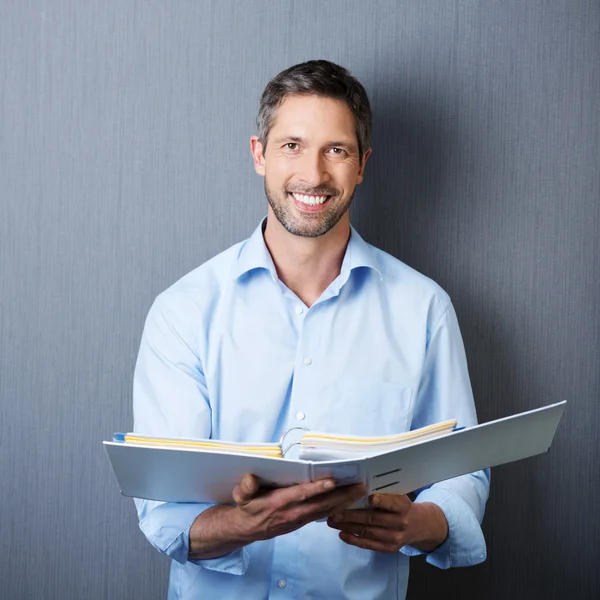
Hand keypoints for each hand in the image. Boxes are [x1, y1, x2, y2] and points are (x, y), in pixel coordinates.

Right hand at [189, 474, 366, 558]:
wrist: (247, 528)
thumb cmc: (247, 506)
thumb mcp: (241, 495)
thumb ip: (245, 487)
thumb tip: (250, 479)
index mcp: (278, 503)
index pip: (300, 495)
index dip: (316, 488)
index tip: (331, 481)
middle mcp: (292, 513)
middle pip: (320, 504)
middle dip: (341, 496)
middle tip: (360, 486)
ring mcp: (298, 520)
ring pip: (325, 511)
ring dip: (343, 502)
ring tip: (360, 492)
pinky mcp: (302, 522)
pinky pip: (322, 515)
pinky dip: (337, 508)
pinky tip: (348, 501)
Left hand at [327, 494, 447, 552]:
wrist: (420, 526)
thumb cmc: (403, 506)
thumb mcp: (400, 496)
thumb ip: (385, 493)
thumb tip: (359, 485)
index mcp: (404, 506)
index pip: (393, 503)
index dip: (382, 501)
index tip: (370, 498)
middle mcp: (400, 522)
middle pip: (373, 519)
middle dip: (352, 515)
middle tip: (334, 511)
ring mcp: (395, 538)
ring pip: (368, 532)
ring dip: (348, 527)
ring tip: (332, 521)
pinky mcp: (389, 548)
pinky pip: (369, 545)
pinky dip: (354, 540)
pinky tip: (342, 534)